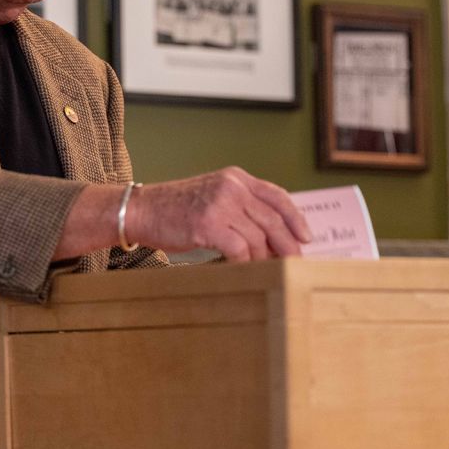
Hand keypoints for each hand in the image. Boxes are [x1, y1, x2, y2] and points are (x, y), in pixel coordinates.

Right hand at [125, 167, 310, 261]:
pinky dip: (244, 263)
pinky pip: (240, 249)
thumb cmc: (177, 210)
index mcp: (236, 178)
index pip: (277, 196)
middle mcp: (232, 187)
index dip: (296, 218)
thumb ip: (241, 208)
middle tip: (295, 263)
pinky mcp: (209, 224)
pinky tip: (241, 270)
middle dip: (287, 245)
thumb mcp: (214, 197)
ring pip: (258, 238)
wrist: (141, 210)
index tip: (306, 238)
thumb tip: (273, 237)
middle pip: (273, 219)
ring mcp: (220, 204)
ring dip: (263, 259)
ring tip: (263, 270)